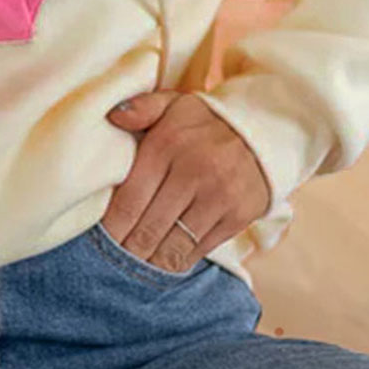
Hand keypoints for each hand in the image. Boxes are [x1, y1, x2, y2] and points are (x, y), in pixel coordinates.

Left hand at [103, 90, 271, 271]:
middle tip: (116, 260)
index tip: (102, 241)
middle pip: (148, 228)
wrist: (266, 130)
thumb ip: (142, 108)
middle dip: (127, 250)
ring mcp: (217, 196)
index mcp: (167, 144)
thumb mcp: (174, 104)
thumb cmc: (207, 123)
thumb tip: (113, 116)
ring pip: (172, 245)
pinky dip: (179, 260)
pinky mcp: (237, 215)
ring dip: (151, 261)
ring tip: (138, 264)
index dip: (111, 228)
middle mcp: (192, 171)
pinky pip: (199, 249)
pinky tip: (166, 260)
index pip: (129, 200)